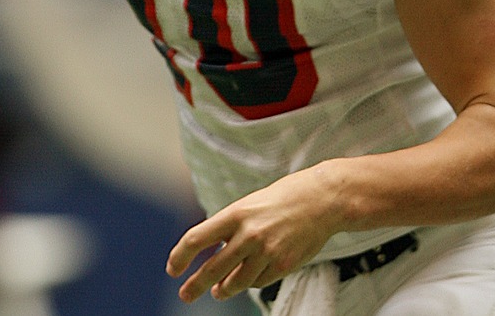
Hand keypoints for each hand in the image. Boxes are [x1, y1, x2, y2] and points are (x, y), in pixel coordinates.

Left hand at [166, 166, 342, 302]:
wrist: (321, 200)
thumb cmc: (281, 200)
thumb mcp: (248, 206)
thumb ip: (229, 229)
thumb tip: (210, 258)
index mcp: (235, 213)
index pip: (196, 238)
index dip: (180, 256)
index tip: (173, 269)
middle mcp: (248, 234)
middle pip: (212, 268)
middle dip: (195, 285)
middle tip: (185, 295)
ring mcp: (267, 252)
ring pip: (235, 282)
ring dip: (222, 289)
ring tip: (217, 291)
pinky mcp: (283, 265)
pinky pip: (258, 281)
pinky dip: (251, 281)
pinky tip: (249, 276)